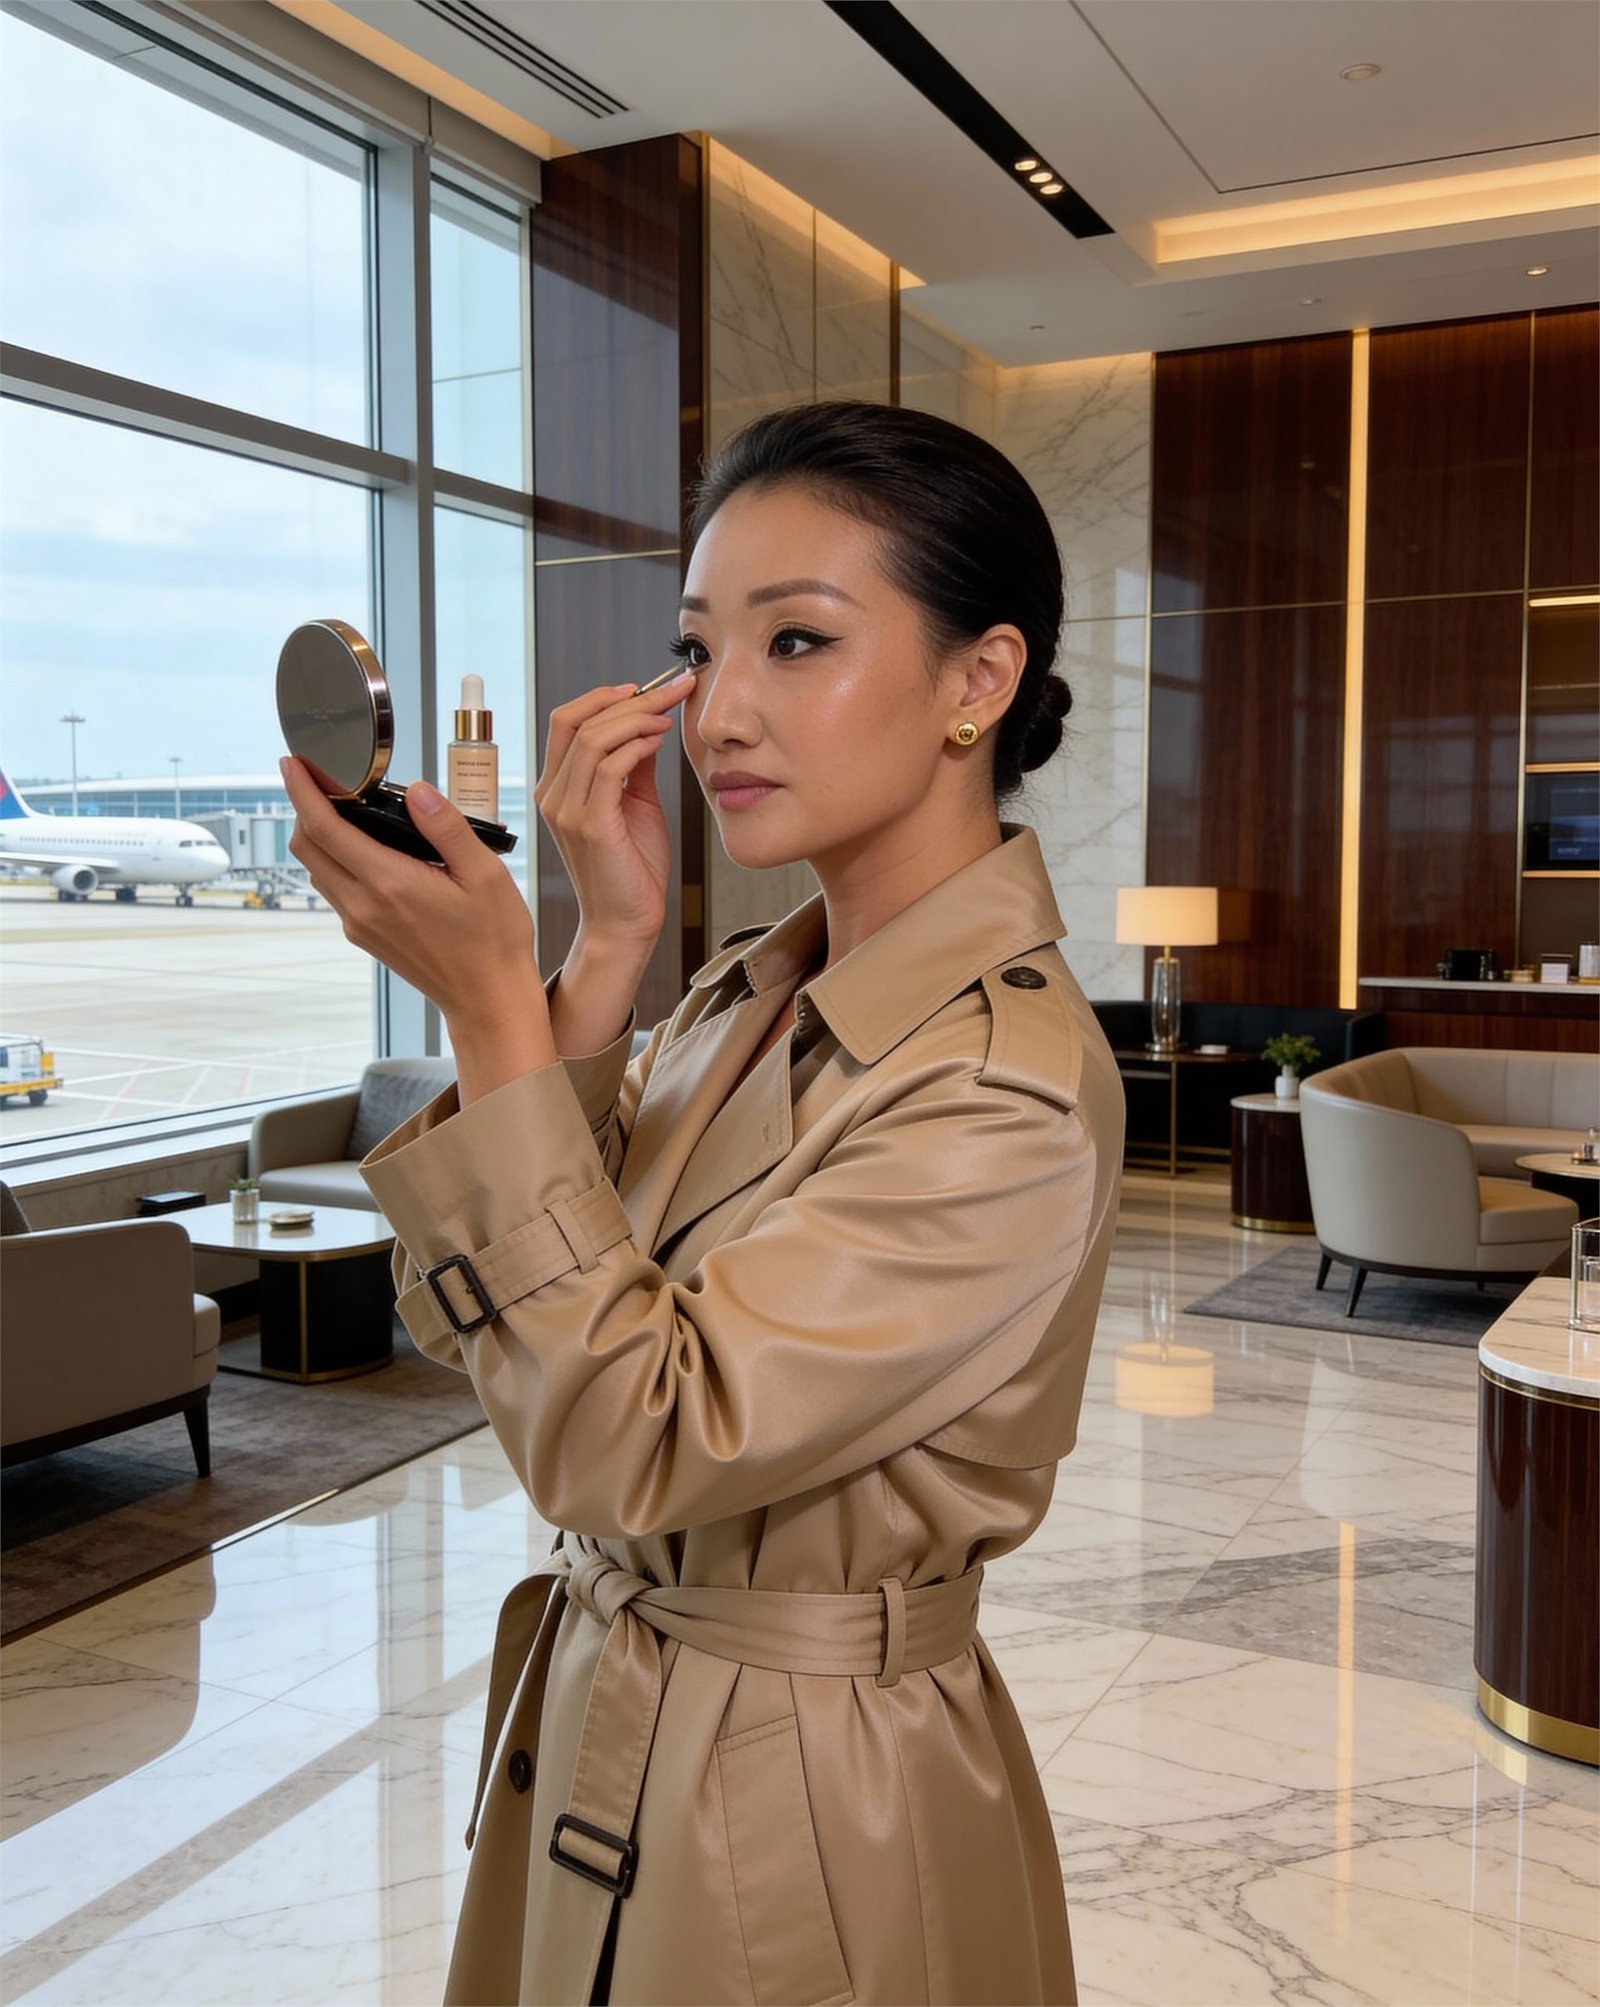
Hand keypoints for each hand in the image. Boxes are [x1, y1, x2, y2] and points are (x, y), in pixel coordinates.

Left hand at [281, 758, 553, 1097]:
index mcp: (389, 884)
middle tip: (319, 779)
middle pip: (307, 847)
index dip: (301, 790)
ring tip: (344, 809)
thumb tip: (417, 790)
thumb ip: (447, 828)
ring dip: (318, 836)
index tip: (292, 764)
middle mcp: (363, 906)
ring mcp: (360, 924)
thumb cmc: (494, 940)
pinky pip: (335, 890)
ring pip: (317, 870)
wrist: (487, 999)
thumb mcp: (485, 875)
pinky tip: (365, 849)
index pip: (324, 828)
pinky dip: (336, 861)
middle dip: (303, 807)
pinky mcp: (365, 936)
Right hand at [534, 673, 694, 952]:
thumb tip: (648, 721)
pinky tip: (659, 740)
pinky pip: (607, 767)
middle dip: (629, 697)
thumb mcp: (635, 803)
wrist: (627, 924)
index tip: (647, 687)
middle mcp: (554, 795)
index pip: (568, 721)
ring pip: (591, 737)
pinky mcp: (589, 825)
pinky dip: (636, 744)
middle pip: (577, 720)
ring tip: (669, 714)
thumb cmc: (633, 870)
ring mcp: (567, 810)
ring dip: (636, 717)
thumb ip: (635, 764)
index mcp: (558, 788)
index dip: (605, 696)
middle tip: (671, 688)